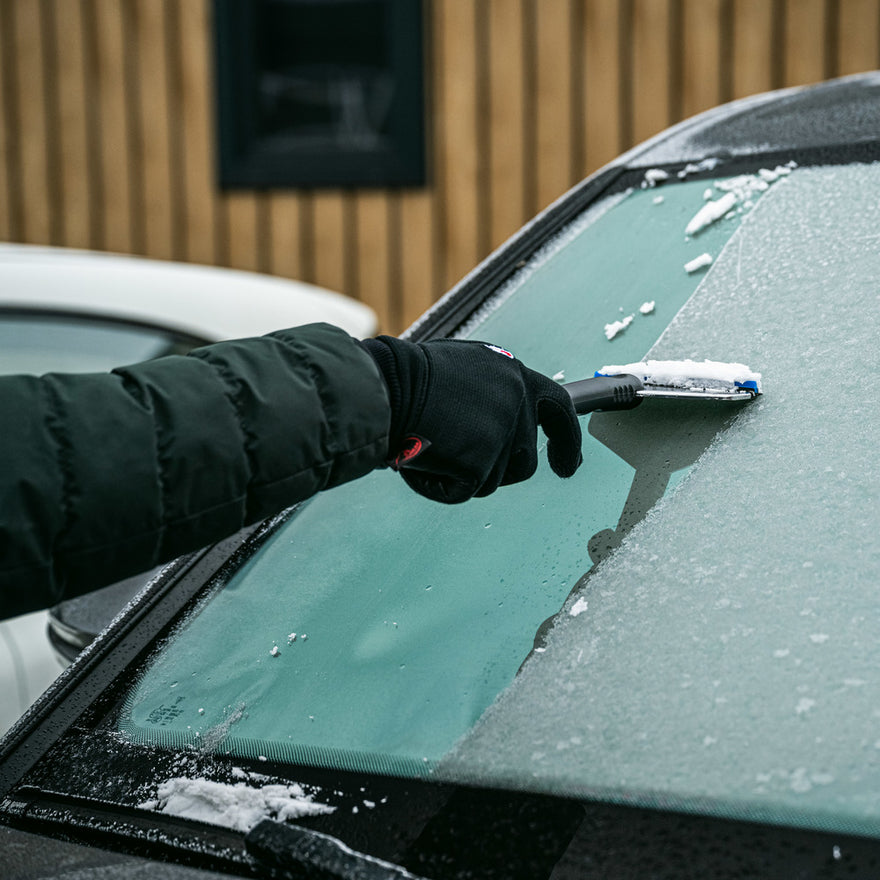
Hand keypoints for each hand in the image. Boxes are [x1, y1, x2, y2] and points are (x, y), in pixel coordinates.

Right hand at [361, 336, 582, 502]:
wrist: (384, 387)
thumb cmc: (406, 376)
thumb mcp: (461, 369)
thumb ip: (488, 391)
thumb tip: (490, 421)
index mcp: (513, 374)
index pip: (558, 408)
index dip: (565, 440)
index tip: (567, 463)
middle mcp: (517, 401)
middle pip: (523, 459)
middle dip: (496, 469)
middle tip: (466, 468)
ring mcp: (503, 433)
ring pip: (492, 480)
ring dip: (461, 475)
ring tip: (427, 447)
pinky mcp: (482, 463)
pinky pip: (461, 491)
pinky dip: (436, 486)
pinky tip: (417, 461)